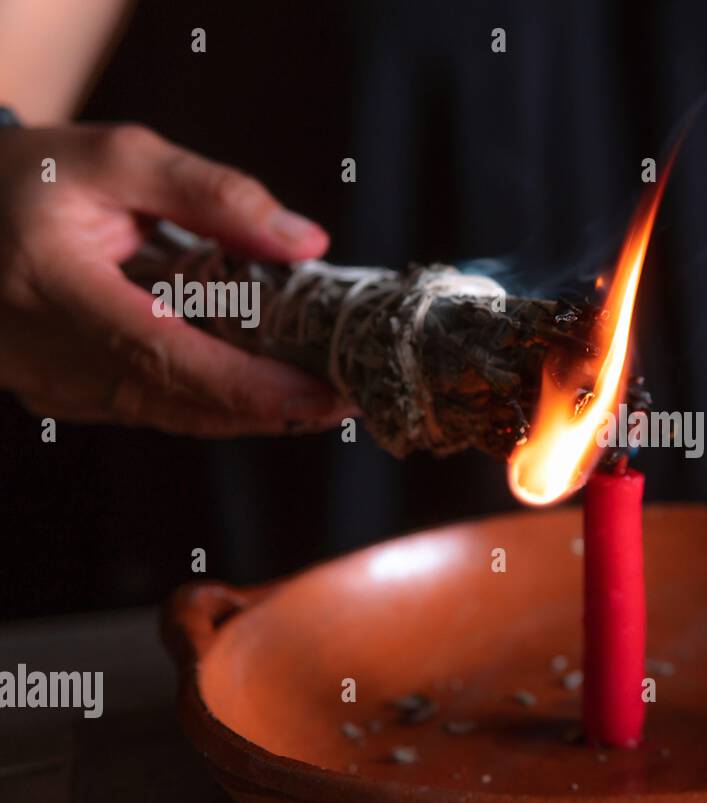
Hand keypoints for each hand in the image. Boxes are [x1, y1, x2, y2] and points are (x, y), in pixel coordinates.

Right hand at [0, 123, 351, 435]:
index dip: (251, 387)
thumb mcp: (116, 158)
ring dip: (253, 414)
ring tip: (326, 395)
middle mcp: (46, 351)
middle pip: (180, 403)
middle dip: (274, 411)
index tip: (325, 395)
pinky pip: (154, 410)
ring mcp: (52, 384)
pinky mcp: (65, 396)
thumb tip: (305, 242)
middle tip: (351, 398)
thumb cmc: (29, 178)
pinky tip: (268, 389)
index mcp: (52, 283)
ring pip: (172, 417)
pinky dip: (215, 404)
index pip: (165, 355)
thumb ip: (214, 194)